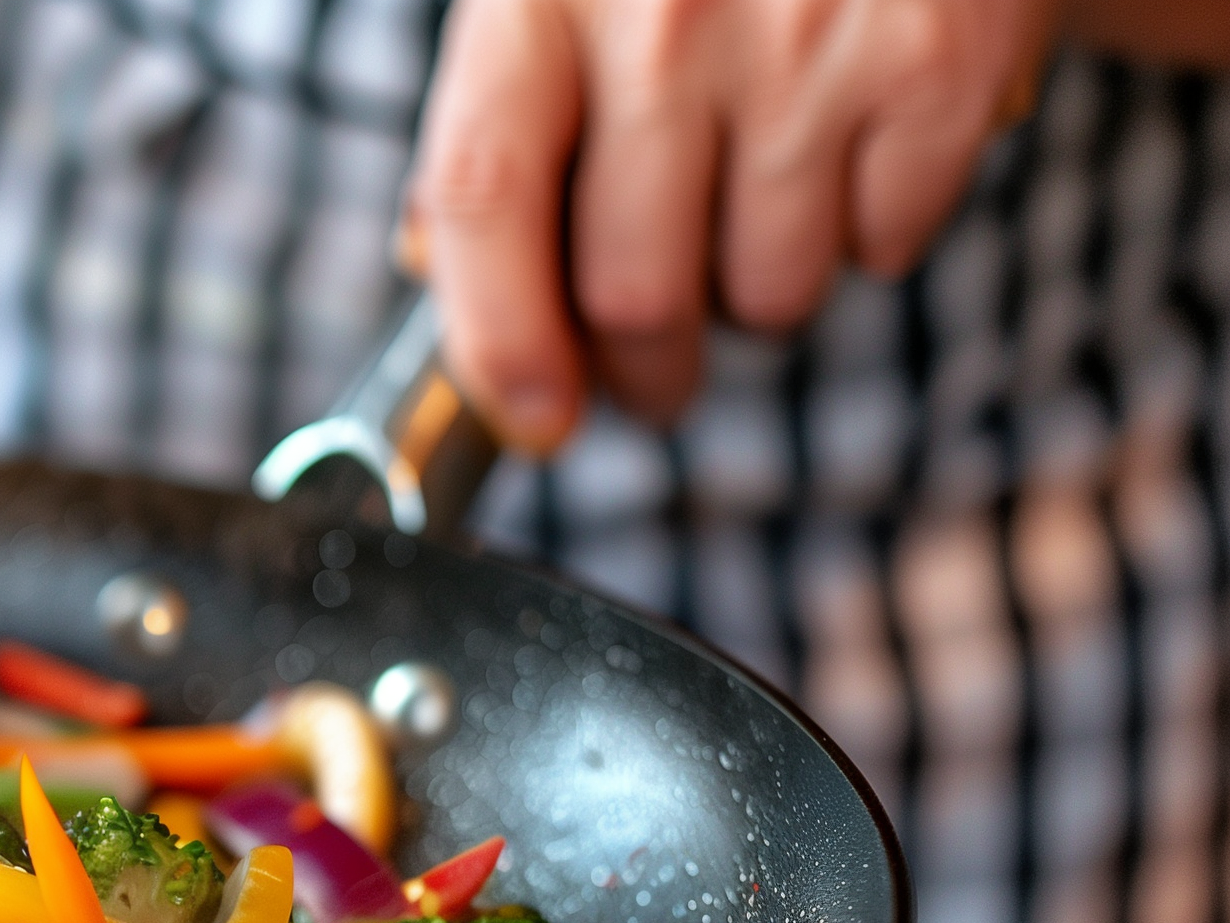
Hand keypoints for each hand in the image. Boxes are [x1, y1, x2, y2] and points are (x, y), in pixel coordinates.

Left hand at [406, 0, 1055, 450]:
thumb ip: (501, 120)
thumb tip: (449, 285)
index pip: (485, 198)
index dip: (501, 337)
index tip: (534, 417)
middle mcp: (670, 17)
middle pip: (637, 289)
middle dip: (642, 369)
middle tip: (651, 372)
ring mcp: (811, 43)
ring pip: (768, 293)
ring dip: (757, 296)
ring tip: (760, 208)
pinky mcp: (938, 63)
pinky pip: (885, 242)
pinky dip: (869, 229)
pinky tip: (853, 147)